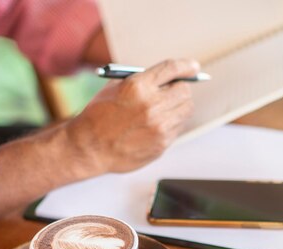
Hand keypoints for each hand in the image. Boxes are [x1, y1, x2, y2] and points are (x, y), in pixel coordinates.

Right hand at [67, 59, 197, 172]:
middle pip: (184, 91)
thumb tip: (169, 80)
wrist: (88, 148)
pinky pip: (177, 128)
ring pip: (186, 110)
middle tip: (173, 92)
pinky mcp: (161, 144)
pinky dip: (171, 124)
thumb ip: (144, 82)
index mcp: (138, 86)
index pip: (172, 69)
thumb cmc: (98, 117)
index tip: (194, 67)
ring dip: (178, 107)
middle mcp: (151, 105)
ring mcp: (158, 127)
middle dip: (180, 89)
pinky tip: (155, 126)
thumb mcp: (116, 88)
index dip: (186, 66)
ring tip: (162, 110)